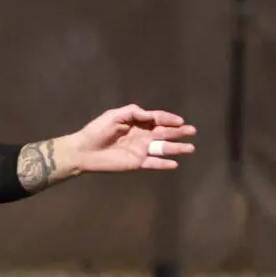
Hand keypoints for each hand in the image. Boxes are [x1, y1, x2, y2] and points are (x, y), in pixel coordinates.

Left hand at [50, 105, 194, 182]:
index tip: (180, 120)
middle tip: (192, 131)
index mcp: (137, 123)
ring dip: (177, 148)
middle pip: (164, 133)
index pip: (157, 119)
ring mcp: (140, 150)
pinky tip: (175, 164)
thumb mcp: (114, 115)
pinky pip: (153, 163)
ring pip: (163, 148)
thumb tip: (151, 115)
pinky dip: (164, 164)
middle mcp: (142, 136)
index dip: (169, 119)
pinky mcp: (136, 163)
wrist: (83, 150)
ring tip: (191, 148)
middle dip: (178, 132)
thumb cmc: (97, 131)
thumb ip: (134, 112)